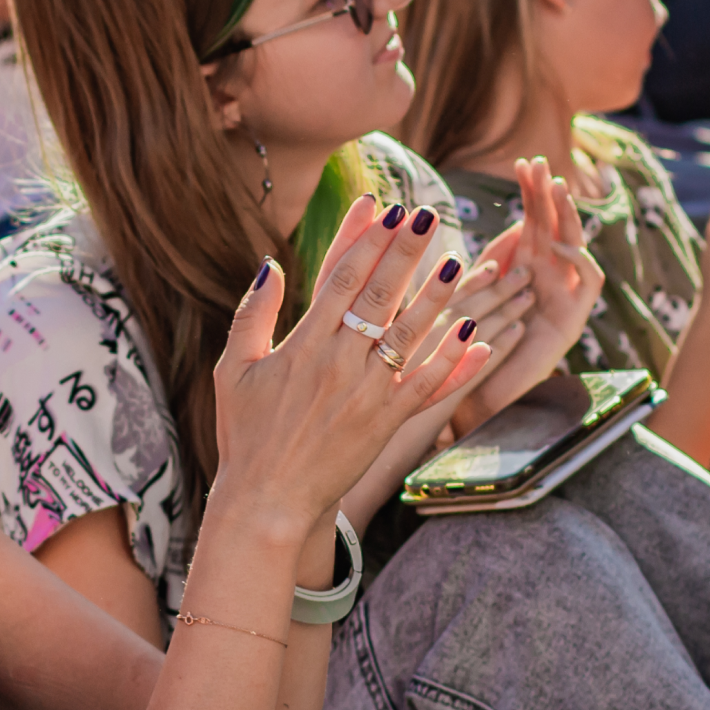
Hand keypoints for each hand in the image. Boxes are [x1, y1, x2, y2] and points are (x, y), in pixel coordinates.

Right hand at [209, 197, 491, 535]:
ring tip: (458, 262)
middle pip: (379, 294)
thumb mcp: (234, 370)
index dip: (363, 238)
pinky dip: (452, 362)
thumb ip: (253, 315)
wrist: (268, 502)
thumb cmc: (245, 436)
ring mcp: (367, 394)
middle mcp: (339, 363)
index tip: (382, 208)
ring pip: (409, 334)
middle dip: (404, 250)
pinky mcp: (386, 423)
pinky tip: (475, 335)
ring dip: (436, 296)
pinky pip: (427, 387)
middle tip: (426, 214)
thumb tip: (271, 266)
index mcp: (303, 345)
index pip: (339, 277)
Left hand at [447, 158, 605, 428]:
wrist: (480, 395)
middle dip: (548, 193)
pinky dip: (578, 257)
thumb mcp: (466, 296)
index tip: (522, 162)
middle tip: (543, 162)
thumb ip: (469, 264)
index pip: (531, 220)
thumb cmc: (467, 348)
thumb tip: (455, 224)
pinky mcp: (575, 317)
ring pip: (575, 243)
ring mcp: (564, 295)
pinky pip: (588, 279)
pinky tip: (559, 243)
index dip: (530, 192)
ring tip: (557, 187)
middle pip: (553, 226)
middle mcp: (547, 278)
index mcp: (524, 269)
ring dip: (568, 214)